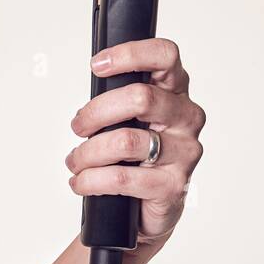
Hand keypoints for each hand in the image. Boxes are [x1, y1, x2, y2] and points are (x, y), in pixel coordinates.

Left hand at [66, 37, 205, 245]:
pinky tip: (81, 182)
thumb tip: (88, 96)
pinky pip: (121, 177)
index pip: (166, 56)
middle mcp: (187, 117)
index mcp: (175, 92)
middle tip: (78, 126)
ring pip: (125, 140)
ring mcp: (184, 152)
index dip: (131, 54)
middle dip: (96, 112)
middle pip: (141, 97)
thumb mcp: (126, 120)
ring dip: (87, 152)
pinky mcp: (173, 185)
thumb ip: (116, 101)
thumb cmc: (134, 157)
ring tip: (76, 162)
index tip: (96, 65)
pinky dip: (90, 180)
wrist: (147, 210)